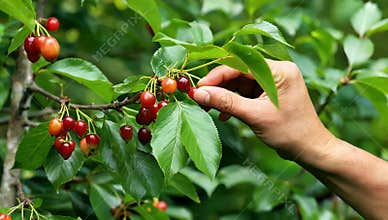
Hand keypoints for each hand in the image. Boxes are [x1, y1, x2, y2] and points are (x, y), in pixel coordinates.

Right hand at [194, 59, 334, 160]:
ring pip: (240, 83)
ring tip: (209, 109)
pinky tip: (224, 116)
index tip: (199, 88)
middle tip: (200, 99)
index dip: (217, 75)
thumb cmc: (289, 132)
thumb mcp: (255, 115)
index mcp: (279, 70)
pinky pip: (246, 92)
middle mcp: (277, 71)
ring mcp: (273, 82)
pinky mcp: (269, 93)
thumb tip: (199, 93)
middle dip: (219, 86)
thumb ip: (226, 102)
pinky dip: (234, 102)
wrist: (309, 149)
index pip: (241, 65)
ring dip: (224, 95)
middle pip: (239, 72)